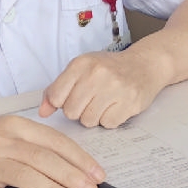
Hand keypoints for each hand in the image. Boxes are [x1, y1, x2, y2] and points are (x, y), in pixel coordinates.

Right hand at [0, 115, 104, 187]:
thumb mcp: (2, 129)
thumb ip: (31, 143)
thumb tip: (68, 167)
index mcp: (13, 125)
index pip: (54, 141)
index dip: (79, 158)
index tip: (96, 173)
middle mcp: (1, 141)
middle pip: (45, 159)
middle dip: (73, 176)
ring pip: (28, 177)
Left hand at [39, 49, 165, 128]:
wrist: (145, 64)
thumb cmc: (109, 68)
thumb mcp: (81, 70)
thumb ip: (57, 89)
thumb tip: (42, 112)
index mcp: (81, 63)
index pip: (56, 96)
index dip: (61, 102)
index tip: (70, 98)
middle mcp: (97, 73)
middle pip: (71, 112)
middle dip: (79, 111)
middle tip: (91, 100)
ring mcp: (115, 88)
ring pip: (88, 121)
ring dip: (94, 116)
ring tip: (104, 102)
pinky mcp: (130, 102)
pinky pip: (107, 124)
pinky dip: (110, 119)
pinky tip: (116, 106)